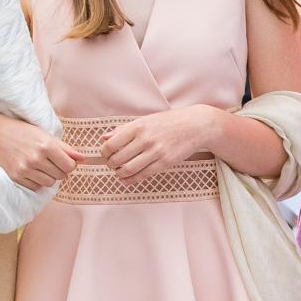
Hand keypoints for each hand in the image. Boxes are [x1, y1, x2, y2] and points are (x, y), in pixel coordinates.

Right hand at [0, 112, 82, 190]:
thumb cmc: (22, 132)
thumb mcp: (45, 135)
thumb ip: (65, 148)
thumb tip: (83, 159)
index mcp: (46, 145)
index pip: (70, 166)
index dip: (70, 164)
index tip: (64, 160)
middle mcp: (36, 158)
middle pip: (61, 176)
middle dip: (59, 170)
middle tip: (50, 161)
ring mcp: (25, 169)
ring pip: (50, 183)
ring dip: (48, 176)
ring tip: (40, 165)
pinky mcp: (16, 177)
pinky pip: (36, 187)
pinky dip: (37, 181)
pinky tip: (31, 171)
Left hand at [100, 106, 217, 182]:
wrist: (195, 125)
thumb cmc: (169, 122)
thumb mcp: (145, 120)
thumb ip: (124, 130)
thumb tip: (104, 138)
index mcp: (138, 126)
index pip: (111, 144)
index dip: (104, 153)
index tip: (106, 155)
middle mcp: (145, 139)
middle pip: (117, 159)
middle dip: (111, 165)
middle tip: (112, 165)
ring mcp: (156, 151)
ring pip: (128, 169)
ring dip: (120, 174)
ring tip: (120, 172)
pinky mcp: (165, 162)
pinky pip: (143, 175)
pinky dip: (131, 180)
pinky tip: (127, 179)